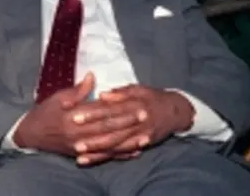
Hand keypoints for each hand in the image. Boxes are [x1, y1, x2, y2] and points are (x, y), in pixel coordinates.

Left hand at [71, 84, 194, 164]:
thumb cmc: (152, 97)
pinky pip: (122, 153)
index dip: (91, 115)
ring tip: (80, 155)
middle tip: (75, 143)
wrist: (175, 111)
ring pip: (116, 146)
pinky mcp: (141, 144)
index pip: (109, 110)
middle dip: (92, 138)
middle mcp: (136, 122)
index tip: (75, 118)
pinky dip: (108, 157)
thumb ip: (119, 93)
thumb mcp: (137, 89)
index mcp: (132, 105)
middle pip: (111, 131)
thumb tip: (102, 95)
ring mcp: (140, 136)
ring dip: (98, 152)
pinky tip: (93, 160)